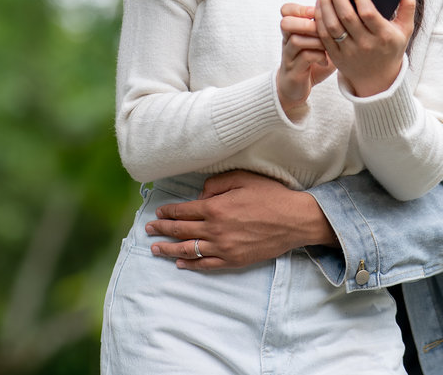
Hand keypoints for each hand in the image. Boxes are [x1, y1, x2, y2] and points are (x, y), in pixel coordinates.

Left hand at [145, 170, 338, 269]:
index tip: (158, 214)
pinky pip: (207, 264)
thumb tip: (200, 194)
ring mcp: (224, 248)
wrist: (294, 220)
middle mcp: (215, 230)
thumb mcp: (243, 178)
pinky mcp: (234, 260)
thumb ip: (217, 184)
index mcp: (215, 208)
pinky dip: (191, 264)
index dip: (168, 213)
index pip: (184, 212)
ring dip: (169, 249)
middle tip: (148, 230)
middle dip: (162, 230)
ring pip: (189, 250)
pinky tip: (180, 263)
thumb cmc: (271, 195)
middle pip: (181, 231)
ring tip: (155, 249)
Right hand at [276, 4, 333, 115]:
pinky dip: (318, 56)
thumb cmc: (311, 61)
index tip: (316, 13)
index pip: (286, 10)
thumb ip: (325, 27)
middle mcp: (286, 41)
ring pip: (295, 40)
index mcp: (292, 30)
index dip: (300, 8)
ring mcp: (288, 56)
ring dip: (315, 40)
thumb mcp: (317, 41)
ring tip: (327, 45)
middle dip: (307, 23)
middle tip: (321, 29)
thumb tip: (347, 10)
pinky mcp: (293, 71)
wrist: (296, 87)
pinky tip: (325, 60)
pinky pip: (304, 58)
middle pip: (286, 23)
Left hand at [315, 0, 415, 97]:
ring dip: (325, 3)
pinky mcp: (336, 56)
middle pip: (346, 16)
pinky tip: (319, 3)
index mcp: (384, 36)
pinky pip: (323, 35)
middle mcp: (366, 45)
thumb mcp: (405, 29)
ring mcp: (349, 52)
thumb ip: (408, 5)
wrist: (378, 79)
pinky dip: (319, 17)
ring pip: (331, 25)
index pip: (367, 12)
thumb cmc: (391, 48)